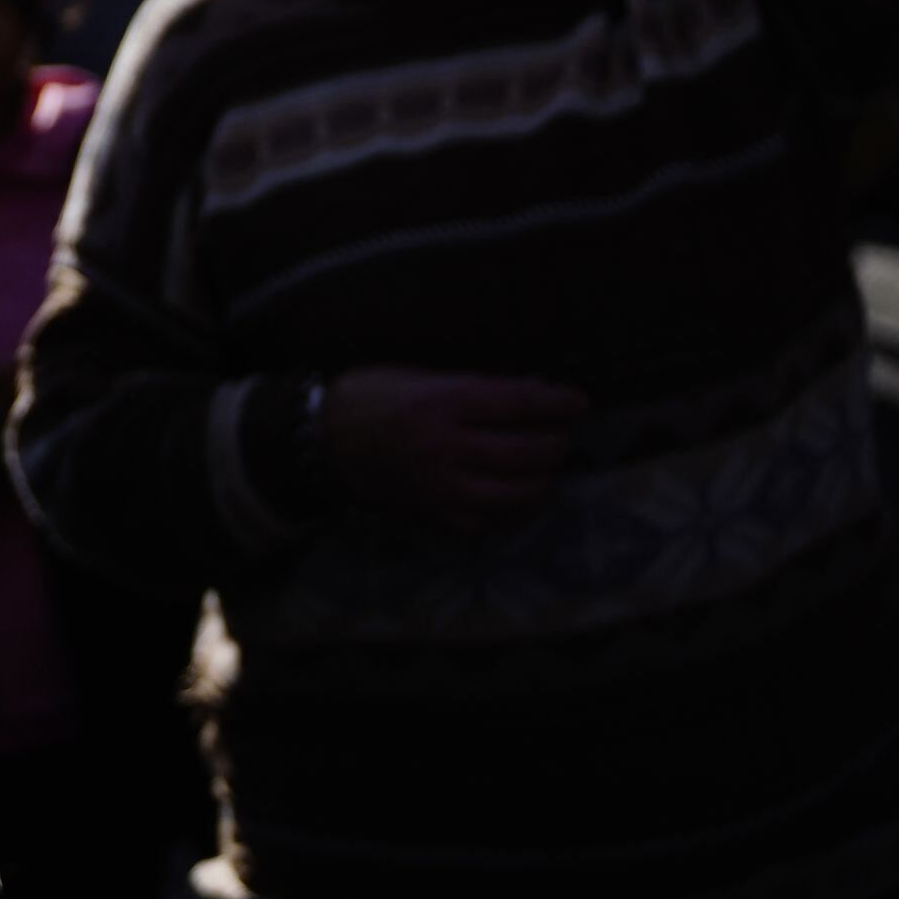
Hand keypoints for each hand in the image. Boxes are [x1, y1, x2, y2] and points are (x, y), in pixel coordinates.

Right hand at [316, 367, 585, 537]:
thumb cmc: (367, 397)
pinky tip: (517, 499)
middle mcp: (447, 446)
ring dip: (543, 479)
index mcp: (443, 402)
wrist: (319, 441)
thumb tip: (525, 397)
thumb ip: (469, 389)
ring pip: (518, 492)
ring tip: (545, 469)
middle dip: (556, 442)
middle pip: (527, 450)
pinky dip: (514, 512)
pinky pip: (492, 522)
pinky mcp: (436, 515)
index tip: (579, 402)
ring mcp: (443, 486)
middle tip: (562, 436)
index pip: (518, 402)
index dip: (555, 402)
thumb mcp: (416, 377)